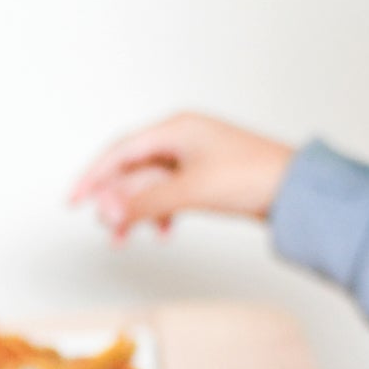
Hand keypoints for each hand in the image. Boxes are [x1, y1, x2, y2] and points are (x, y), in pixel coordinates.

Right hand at [70, 112, 295, 240]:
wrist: (295, 190)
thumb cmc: (252, 176)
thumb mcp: (189, 191)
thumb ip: (144, 202)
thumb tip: (108, 213)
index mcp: (176, 129)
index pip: (120, 151)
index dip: (92, 177)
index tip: (73, 201)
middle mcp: (182, 138)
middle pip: (132, 169)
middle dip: (115, 200)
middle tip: (104, 227)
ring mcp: (193, 157)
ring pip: (149, 185)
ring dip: (135, 212)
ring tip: (126, 239)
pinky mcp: (205, 177)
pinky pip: (168, 194)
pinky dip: (158, 213)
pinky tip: (162, 231)